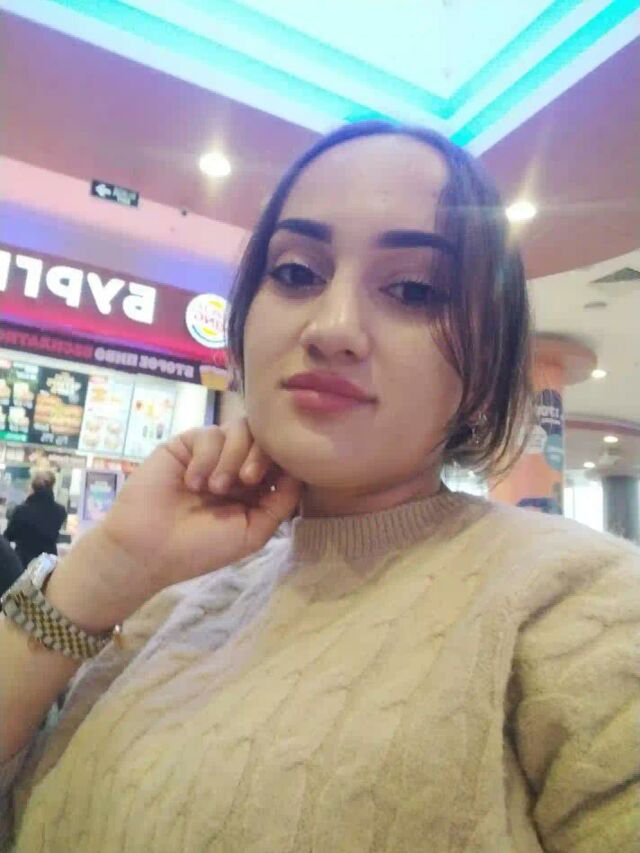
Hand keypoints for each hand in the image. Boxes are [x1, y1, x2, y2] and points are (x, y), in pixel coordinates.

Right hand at [49, 419, 300, 628]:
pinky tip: (192, 483)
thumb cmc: (200, 548)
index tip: (272, 481)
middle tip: (247, 480)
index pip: (281, 458)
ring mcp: (211, 453)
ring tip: (217, 488)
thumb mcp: (253, 532)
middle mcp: (235, 464)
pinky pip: (210, 434)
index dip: (284, 461)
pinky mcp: (185, 444)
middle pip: (265, 437)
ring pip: (240, 428)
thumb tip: (302, 472)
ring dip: (233, 456)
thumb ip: (281, 503)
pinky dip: (206, 458)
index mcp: (255, 487)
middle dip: (262, 455)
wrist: (148, 550)